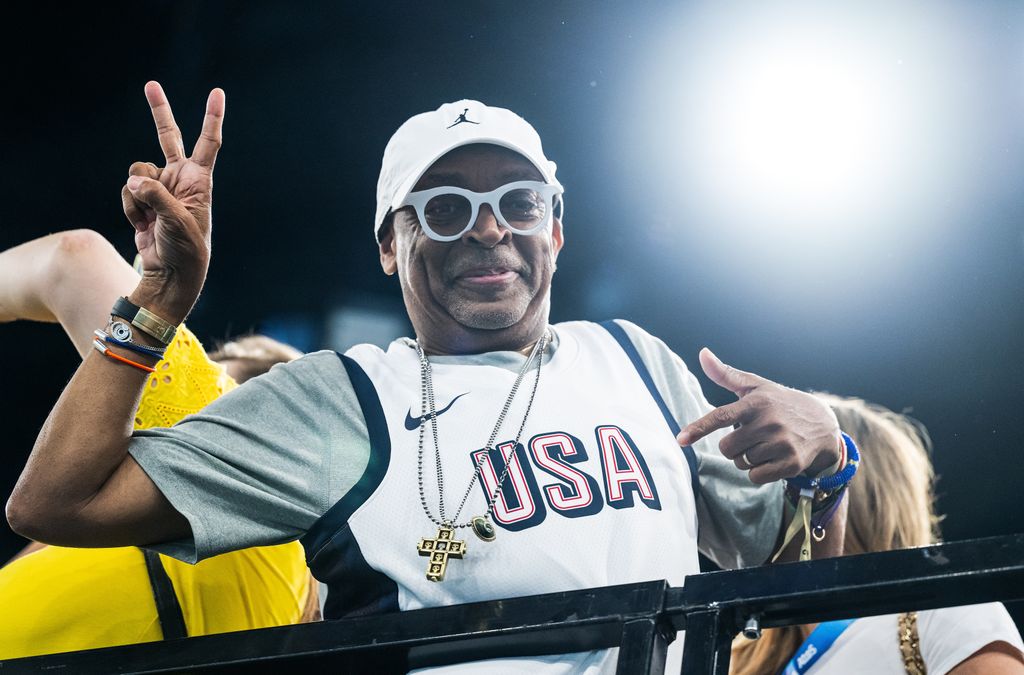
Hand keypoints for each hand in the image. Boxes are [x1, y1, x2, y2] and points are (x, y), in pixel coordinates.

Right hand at [121, 81, 224, 321]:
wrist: (171, 273)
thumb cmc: (186, 250)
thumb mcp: (177, 223)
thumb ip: (157, 197)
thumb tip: (135, 181)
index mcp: (199, 181)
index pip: (208, 143)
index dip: (212, 117)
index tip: (217, 93)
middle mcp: (180, 179)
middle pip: (169, 138)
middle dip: (159, 111)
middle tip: (150, 84)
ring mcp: (160, 188)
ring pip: (136, 173)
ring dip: (137, 196)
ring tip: (151, 219)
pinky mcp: (143, 200)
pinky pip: (128, 191)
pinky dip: (131, 208)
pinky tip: (142, 225)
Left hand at [677, 348, 840, 484]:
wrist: (823, 424)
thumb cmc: (779, 403)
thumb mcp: (756, 386)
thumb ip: (725, 374)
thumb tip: (702, 353)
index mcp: (756, 403)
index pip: (721, 417)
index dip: (699, 428)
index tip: (680, 439)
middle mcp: (769, 423)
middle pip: (727, 448)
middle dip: (733, 446)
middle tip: (750, 436)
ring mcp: (781, 444)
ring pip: (741, 463)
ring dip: (747, 458)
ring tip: (765, 444)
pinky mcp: (791, 464)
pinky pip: (755, 477)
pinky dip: (758, 471)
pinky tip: (772, 458)